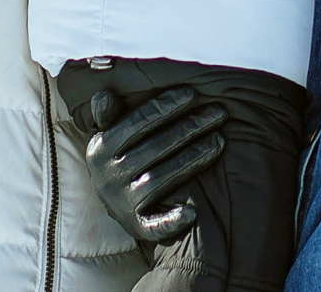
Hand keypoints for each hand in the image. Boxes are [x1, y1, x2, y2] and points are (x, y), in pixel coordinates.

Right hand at [76, 85, 227, 243]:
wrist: (115, 204)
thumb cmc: (120, 157)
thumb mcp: (109, 134)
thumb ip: (110, 114)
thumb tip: (105, 94)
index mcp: (100, 150)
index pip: (136, 123)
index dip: (165, 106)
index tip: (193, 93)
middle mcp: (109, 177)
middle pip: (155, 148)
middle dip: (189, 127)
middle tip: (219, 112)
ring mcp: (122, 203)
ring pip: (162, 178)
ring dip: (193, 158)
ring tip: (220, 140)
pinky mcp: (136, 227)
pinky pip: (154, 226)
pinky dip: (171, 221)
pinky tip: (192, 213)